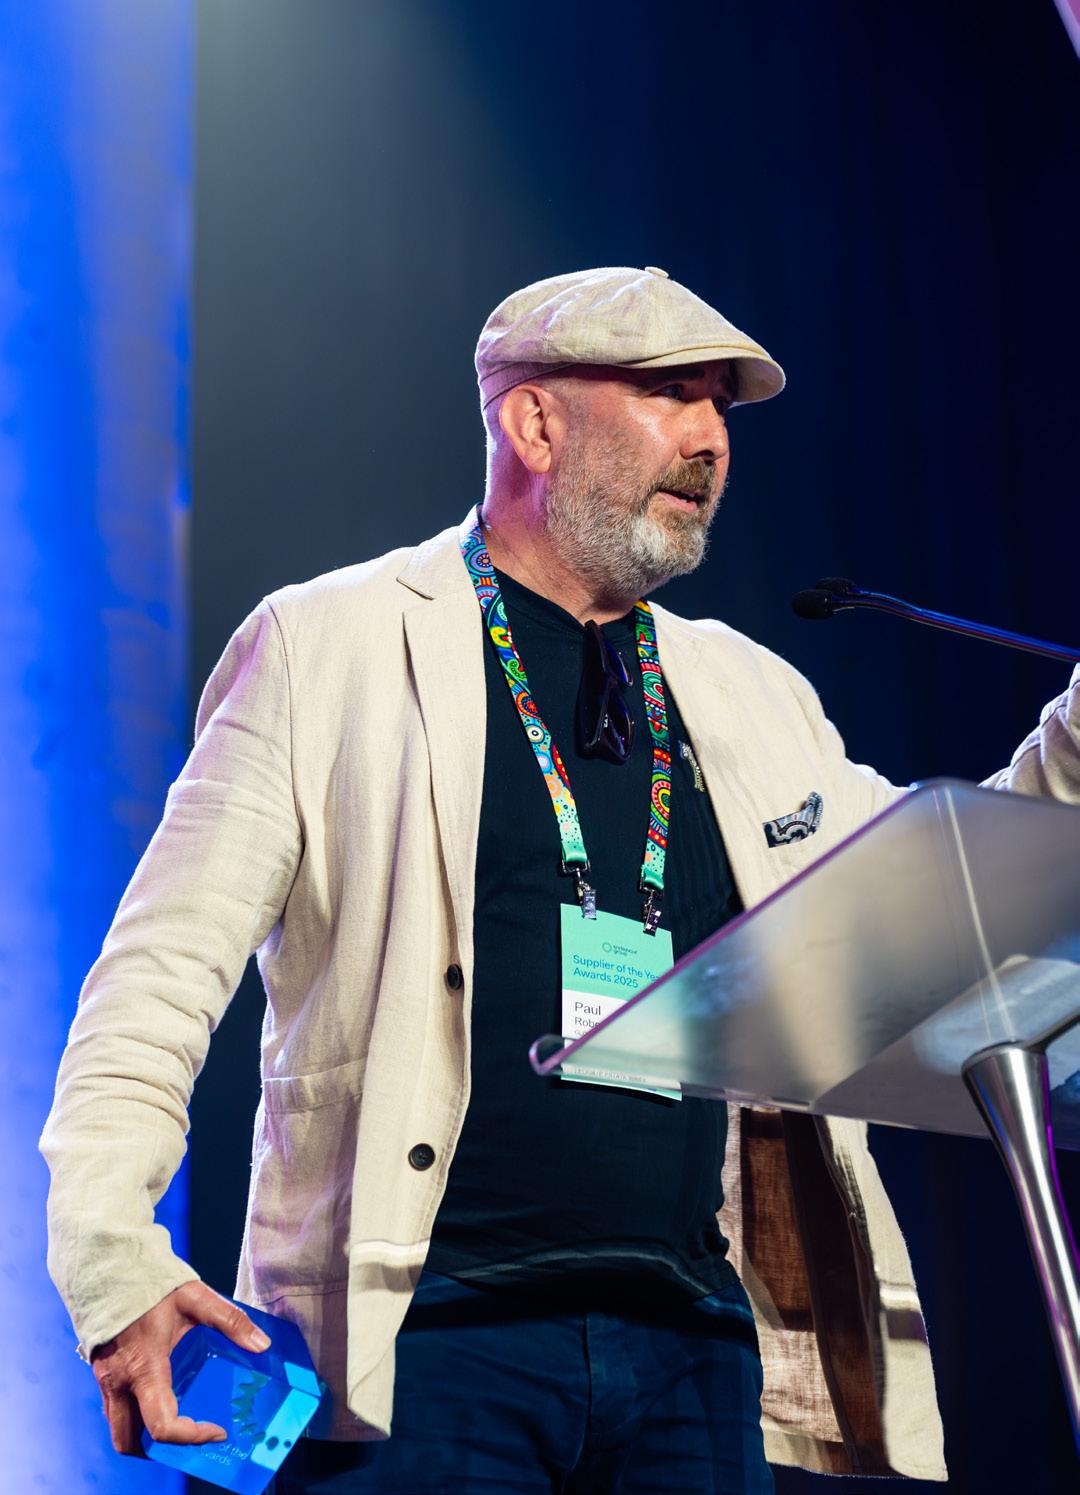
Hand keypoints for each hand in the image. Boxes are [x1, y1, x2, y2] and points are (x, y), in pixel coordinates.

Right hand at [91, 1280, 271, 1454]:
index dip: (191, 1436)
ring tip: (179, 1420)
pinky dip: (135, 1416)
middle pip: (128, 1441)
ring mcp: (105, 1381)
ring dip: (144, 1435)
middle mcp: (118, 1382)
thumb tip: (263, 1346)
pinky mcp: (102, 1374)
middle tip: (192, 1436)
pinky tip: (161, 1397)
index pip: (162, 1425)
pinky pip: (115, 1409)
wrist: (109, 1267)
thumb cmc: (153, 1284)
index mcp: (143, 1368)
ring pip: (118, 1427)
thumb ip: (230, 1321)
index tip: (217, 1430)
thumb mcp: (196, 1298)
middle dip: (158, 1450)